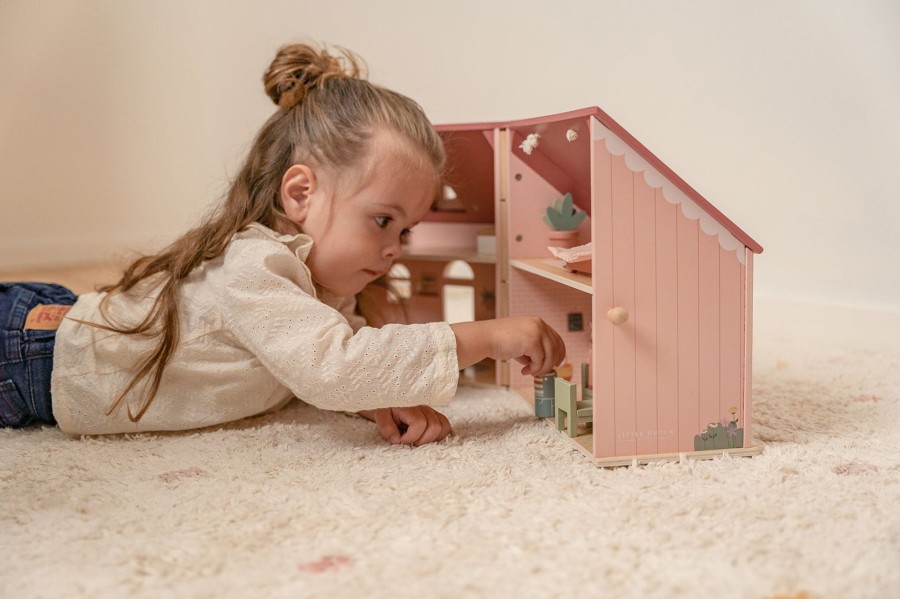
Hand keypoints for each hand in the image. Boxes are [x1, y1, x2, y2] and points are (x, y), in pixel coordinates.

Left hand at [360, 406, 452, 445]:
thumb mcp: (380, 417)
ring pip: (443, 427)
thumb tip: (397, 440)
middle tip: (410, 442)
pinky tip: (427, 438)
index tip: (401, 440)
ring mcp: (432, 411)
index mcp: (409, 406)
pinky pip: (446, 427)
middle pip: (434, 426)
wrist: (387, 403)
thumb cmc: (385, 410)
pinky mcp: (436, 416)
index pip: (420, 423)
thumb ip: (386, 427)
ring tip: (418, 441)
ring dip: (431, 439)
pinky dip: (439, 436)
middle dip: (422, 440)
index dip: (411, 437)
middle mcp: (424, 407)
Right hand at [451, 316, 565, 375]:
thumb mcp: (520, 340)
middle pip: (556, 347)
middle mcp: (538, 324)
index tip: (557, 363)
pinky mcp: (532, 341)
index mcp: (536, 322)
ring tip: (531, 372)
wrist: (485, 338)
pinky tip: (524, 370)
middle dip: (551, 362)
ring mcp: (536, 332)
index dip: (559, 352)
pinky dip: (534, 368)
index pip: (556, 337)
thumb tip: (541, 363)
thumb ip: (532, 348)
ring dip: (541, 367)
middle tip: (542, 372)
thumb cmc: (498, 339)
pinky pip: (540, 360)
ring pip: (550, 355)